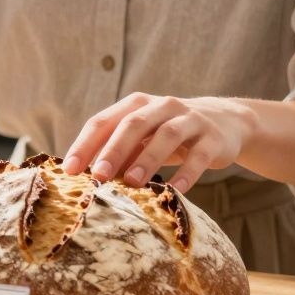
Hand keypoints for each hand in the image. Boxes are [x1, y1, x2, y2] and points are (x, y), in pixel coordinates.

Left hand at [62, 93, 255, 192]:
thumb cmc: (169, 135)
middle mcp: (161, 106)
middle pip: (133, 123)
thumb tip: (88, 180)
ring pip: (166, 135)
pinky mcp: (213, 137)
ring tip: (133, 183)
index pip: (103, 121)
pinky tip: (175, 190)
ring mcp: (190, 119)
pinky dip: (187, 172)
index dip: (85, 145)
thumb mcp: (143, 140)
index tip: (69, 170)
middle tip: (100, 176)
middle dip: (114, 150)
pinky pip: (199, 155)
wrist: (225, 122)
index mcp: (136, 105)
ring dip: (148, 159)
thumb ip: (119, 154)